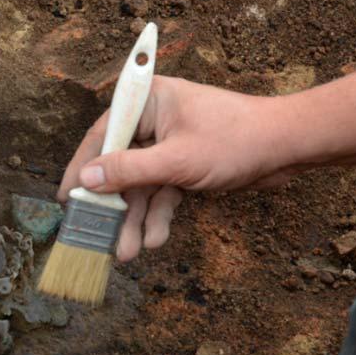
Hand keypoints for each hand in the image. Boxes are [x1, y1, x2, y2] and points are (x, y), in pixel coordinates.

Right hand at [58, 77, 303, 258]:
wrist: (288, 148)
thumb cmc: (236, 140)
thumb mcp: (177, 161)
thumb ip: (128, 171)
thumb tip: (85, 180)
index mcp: (147, 102)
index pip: (102, 135)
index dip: (82, 169)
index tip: (67, 200)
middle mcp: (154, 119)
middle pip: (119, 166)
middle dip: (114, 207)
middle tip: (99, 238)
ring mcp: (169, 143)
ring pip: (141, 186)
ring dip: (136, 220)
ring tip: (129, 252)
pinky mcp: (184, 164)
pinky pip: (161, 192)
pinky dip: (159, 215)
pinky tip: (156, 239)